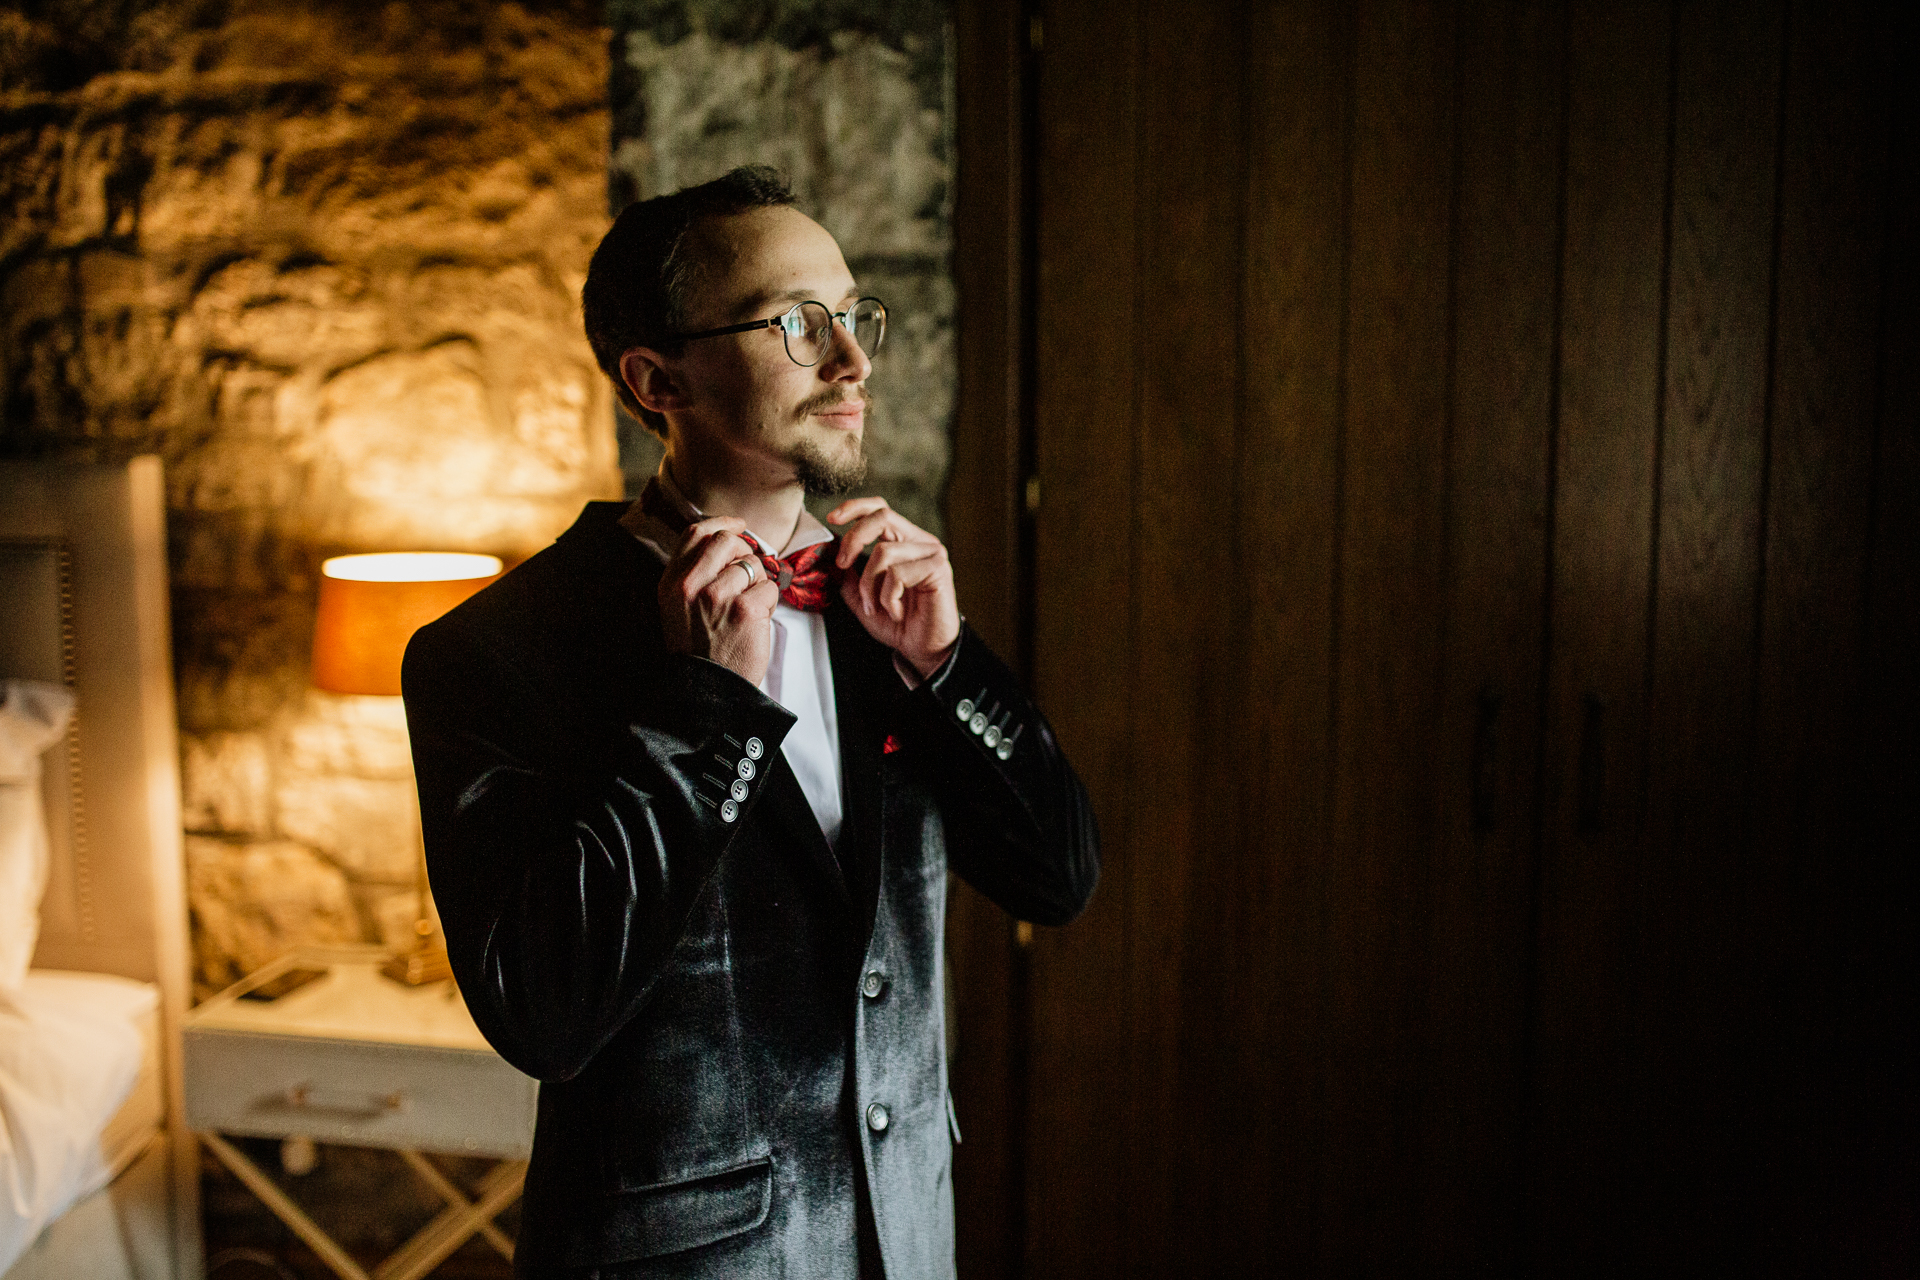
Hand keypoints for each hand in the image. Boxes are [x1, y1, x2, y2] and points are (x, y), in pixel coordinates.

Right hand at [658, 517, 780, 684]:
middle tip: (749, 573)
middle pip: (728, 541)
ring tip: (747, 609)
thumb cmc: (700, 649)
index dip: (722, 524)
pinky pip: (769, 588)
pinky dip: (769, 603)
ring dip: (758, 584)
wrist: (708, 690)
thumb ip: (695, 574)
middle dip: (746, 552)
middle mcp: (690, 585)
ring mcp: (718, 596)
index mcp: (672, 582)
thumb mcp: (679, 608)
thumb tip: (727, 542)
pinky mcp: (745, 609)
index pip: (696, 533)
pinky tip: (756, 621)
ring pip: (753, 565)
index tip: (740, 526)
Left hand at [828, 497, 959, 678]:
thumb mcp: (863, 597)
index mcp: (904, 541)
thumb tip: (830, 554)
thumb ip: (848, 576)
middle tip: (843, 565)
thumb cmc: (898, 623)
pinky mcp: (938, 569)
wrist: (923, 648)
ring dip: (870, 584)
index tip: (832, 519)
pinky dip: (888, 598)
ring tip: (876, 606)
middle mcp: (920, 541)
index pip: (880, 509)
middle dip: (854, 538)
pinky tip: (896, 612)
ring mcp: (931, 553)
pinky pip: (897, 574)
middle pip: (882, 516)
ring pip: (884, 550)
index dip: (854, 508)